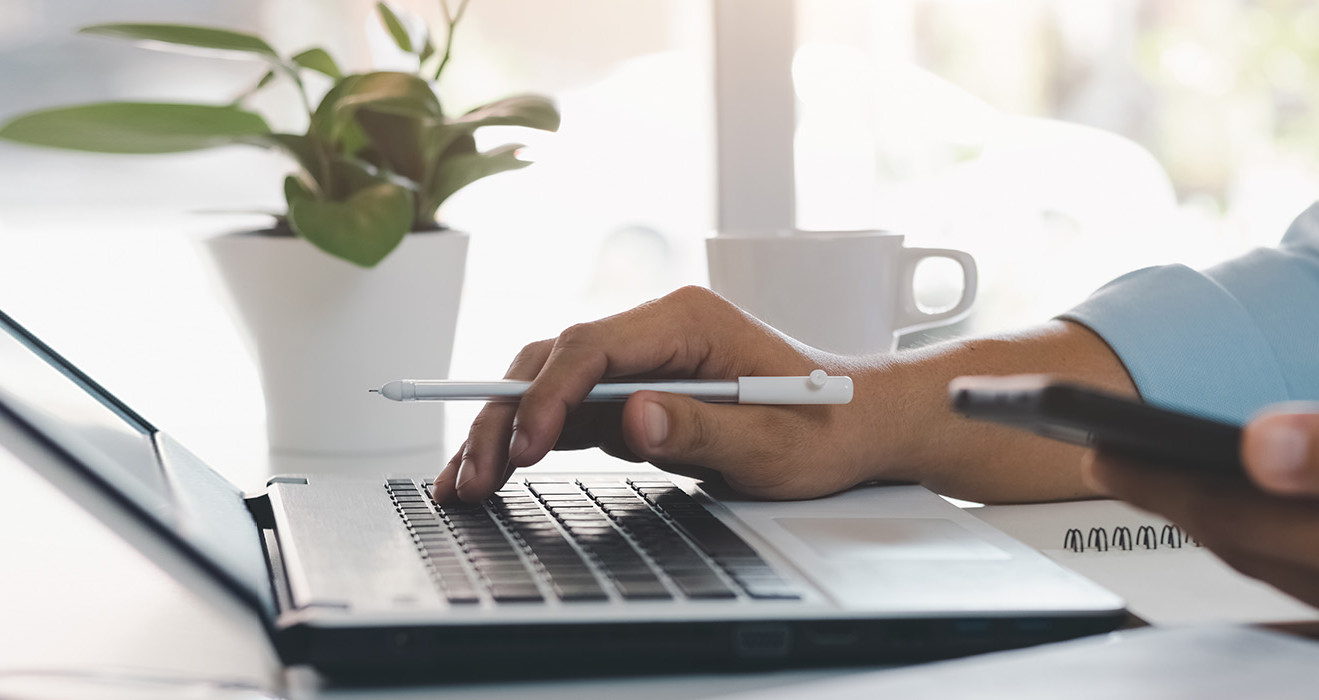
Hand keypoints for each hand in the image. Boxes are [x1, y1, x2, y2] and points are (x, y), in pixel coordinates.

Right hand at [432, 286, 879, 503]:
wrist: (856, 429)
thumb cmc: (826, 429)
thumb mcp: (774, 442)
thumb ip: (703, 427)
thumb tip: (634, 417)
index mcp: (686, 321)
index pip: (591, 347)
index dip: (549, 396)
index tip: (526, 447)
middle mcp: (652, 334)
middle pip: (553, 363)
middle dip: (505, 417)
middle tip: (473, 478)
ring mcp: (637, 365)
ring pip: (545, 387)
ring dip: (501, 432)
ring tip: (462, 486)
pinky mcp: (630, 398)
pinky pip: (563, 417)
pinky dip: (524, 444)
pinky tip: (489, 474)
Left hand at [1087, 401, 1318, 657]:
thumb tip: (1256, 444)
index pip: (1228, 509)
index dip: (1154, 475)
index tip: (1093, 443)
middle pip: (1244, 546)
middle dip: (1174, 502)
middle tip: (1112, 460)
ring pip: (1283, 573)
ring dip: (1225, 531)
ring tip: (1176, 489)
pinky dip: (1285, 559)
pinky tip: (1279, 544)